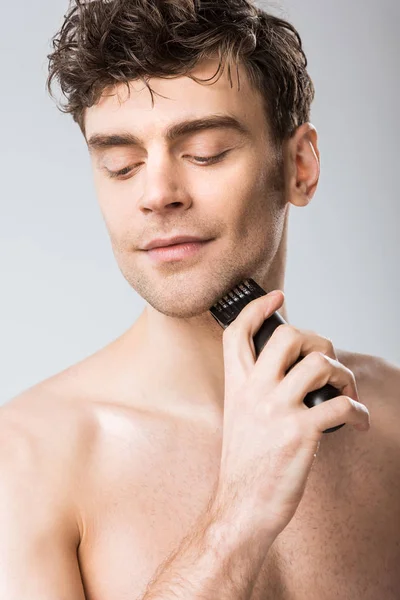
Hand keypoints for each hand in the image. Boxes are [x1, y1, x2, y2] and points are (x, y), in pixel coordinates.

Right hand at [214, 290, 369, 537]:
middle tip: (327, 361)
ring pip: (319, 364)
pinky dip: (359, 413)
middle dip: (318, 342)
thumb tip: (292, 372)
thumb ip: (256, 391)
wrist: (240, 507)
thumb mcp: (239, 418)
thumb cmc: (245, 466)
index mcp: (236, 386)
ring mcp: (275, 409)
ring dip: (343, 375)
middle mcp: (253, 391)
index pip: (237, 333)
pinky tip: (359, 423)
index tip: (278, 297)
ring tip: (348, 393)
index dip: (257, 308)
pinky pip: (341, 406)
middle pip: (288, 336)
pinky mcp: (299, 432)